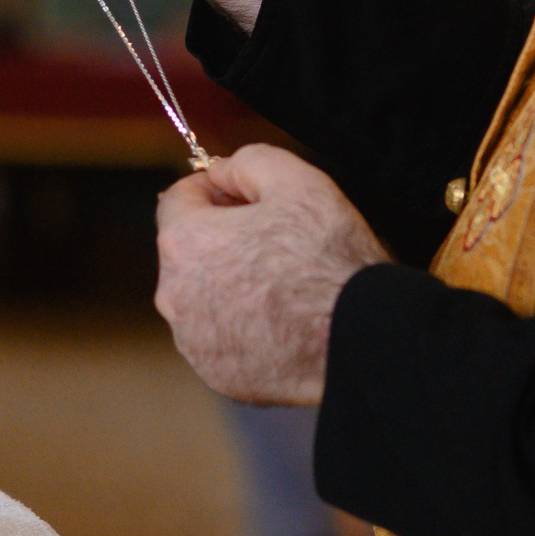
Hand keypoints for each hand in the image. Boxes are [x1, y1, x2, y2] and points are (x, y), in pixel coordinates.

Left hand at [155, 144, 387, 403]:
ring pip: (204, 296)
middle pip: (189, 250)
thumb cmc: (328, 257)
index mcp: (183, 242)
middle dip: (222, 238)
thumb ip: (246, 162)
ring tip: (283, 283)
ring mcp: (193, 340)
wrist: (361, 339)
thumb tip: (221, 171)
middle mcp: (174, 295)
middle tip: (274, 239)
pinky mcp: (216, 374)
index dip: (214, 188)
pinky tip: (282, 320)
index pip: (179, 198)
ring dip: (231, 283)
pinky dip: (242, 325)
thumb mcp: (295, 179)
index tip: (244, 195)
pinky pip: (221, 337)